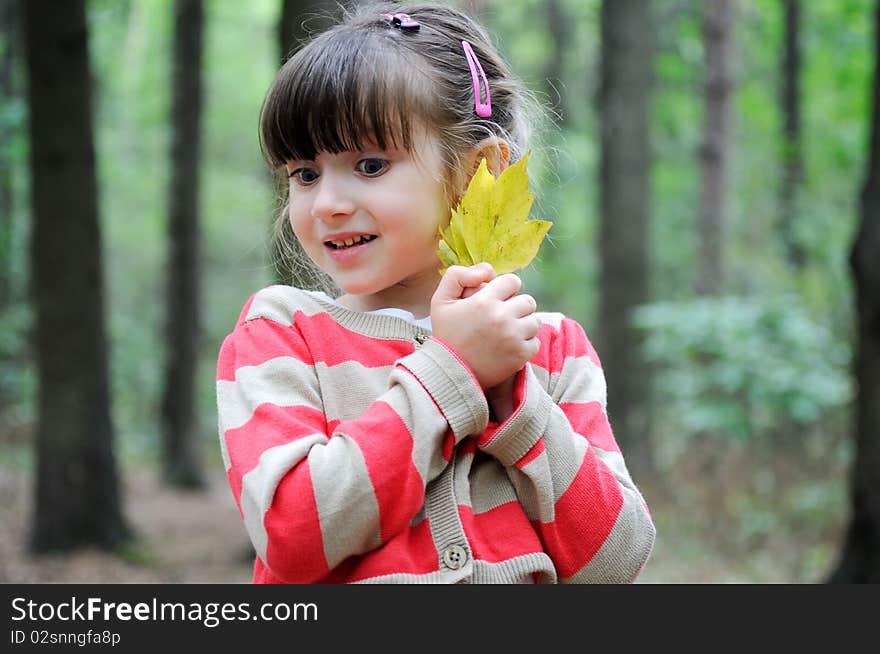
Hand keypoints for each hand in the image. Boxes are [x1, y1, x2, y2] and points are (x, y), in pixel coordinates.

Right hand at [431, 264, 540, 389]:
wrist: (449, 373)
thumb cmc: (446, 335)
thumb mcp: (440, 301)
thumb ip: (457, 275)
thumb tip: (488, 271)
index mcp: (484, 301)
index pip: (513, 281)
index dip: (505, 289)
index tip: (497, 300)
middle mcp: (501, 317)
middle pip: (528, 301)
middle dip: (517, 307)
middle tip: (503, 317)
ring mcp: (513, 337)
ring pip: (535, 320)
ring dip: (524, 324)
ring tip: (508, 332)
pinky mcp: (520, 355)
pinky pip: (535, 342)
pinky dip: (526, 344)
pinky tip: (510, 346)